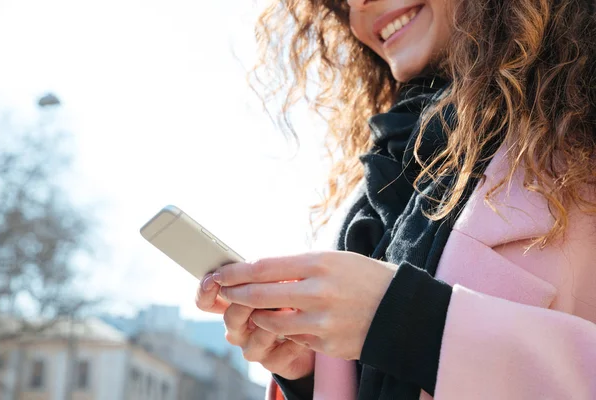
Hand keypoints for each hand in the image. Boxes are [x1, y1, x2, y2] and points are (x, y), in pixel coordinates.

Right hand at [195, 273, 314, 379]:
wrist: (311, 332)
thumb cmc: (290, 299)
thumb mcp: (275, 280)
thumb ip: (262, 273)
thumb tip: (255, 260)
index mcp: (233, 304)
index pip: (206, 301)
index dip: (205, 290)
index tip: (215, 278)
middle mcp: (239, 328)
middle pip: (229, 317)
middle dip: (245, 303)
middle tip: (261, 290)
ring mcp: (254, 346)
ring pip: (254, 338)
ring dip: (272, 322)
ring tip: (290, 308)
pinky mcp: (274, 362)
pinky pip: (278, 355)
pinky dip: (292, 341)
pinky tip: (304, 330)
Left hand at [213, 251, 396, 359]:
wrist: (402, 310)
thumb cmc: (365, 278)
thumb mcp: (335, 260)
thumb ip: (299, 267)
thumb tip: (262, 272)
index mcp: (319, 264)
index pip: (265, 267)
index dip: (237, 272)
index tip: (221, 273)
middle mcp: (318, 292)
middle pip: (261, 295)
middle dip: (236, 294)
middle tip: (224, 292)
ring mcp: (322, 322)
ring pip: (273, 323)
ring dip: (259, 317)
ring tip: (256, 310)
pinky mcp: (327, 345)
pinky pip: (295, 338)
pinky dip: (288, 331)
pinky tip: (292, 323)